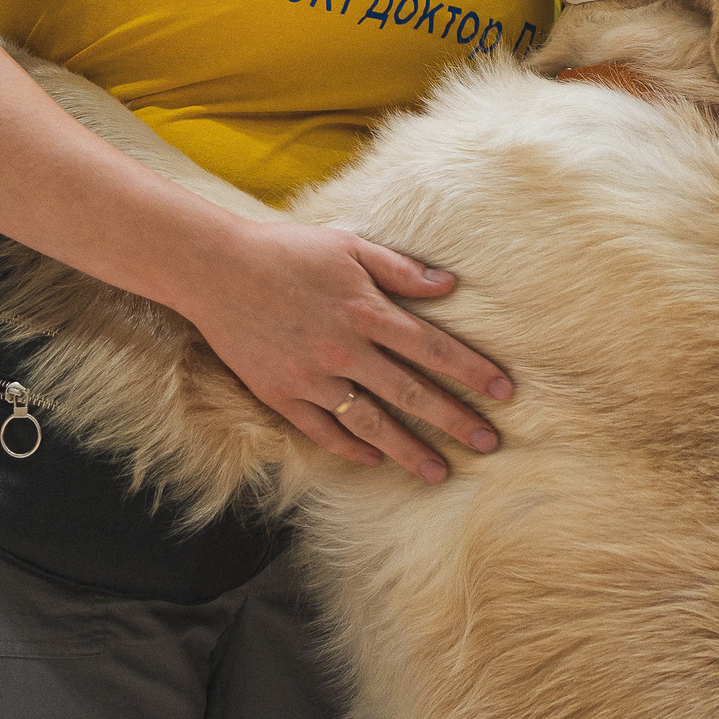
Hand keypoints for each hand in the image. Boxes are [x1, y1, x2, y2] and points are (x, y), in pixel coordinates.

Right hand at [169, 217, 513, 483]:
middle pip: (410, 393)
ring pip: (371, 423)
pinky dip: (351, 449)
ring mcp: (311, 377)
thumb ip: (400, 269)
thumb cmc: (287, 251)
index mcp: (365, 310)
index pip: (431, 348)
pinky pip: (323, 431)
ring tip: (440, 473)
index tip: (503, 392)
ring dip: (409, 451)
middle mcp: (343, 349)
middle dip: (454, 420)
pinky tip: (376, 460)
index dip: (471, 370)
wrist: (216, 269)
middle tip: (488, 444)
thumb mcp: (348, 245)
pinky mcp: (281, 394)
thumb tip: (450, 286)